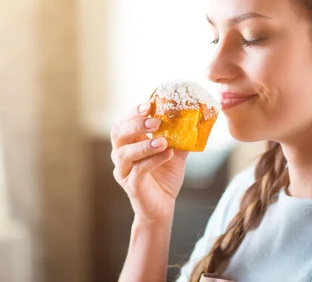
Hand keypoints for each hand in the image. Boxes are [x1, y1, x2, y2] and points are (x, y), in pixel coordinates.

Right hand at [111, 102, 188, 222]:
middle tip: (156, 121)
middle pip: (118, 133)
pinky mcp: (131, 185)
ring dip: (144, 144)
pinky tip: (168, 154)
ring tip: (163, 141)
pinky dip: (153, 160)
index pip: (125, 121)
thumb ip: (179, 137)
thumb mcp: (174, 152)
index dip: (134, 112)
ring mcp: (124, 170)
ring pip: (125, 153)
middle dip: (136, 124)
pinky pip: (138, 170)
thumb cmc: (165, 177)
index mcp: (129, 142)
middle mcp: (121, 154)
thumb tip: (193, 118)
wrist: (163, 206)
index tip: (149, 104)